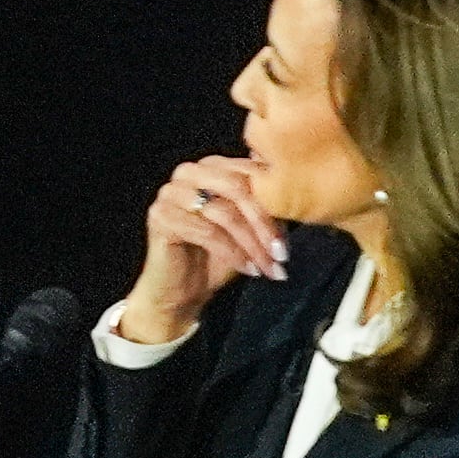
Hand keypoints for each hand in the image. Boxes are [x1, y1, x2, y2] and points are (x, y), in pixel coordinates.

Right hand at [126, 153, 284, 345]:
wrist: (182, 291)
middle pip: (237, 187)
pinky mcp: (160, 216)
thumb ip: (266, 206)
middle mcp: (188, 173)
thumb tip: (298, 191)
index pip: (250, 173)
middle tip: (281, 253)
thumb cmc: (220, 257)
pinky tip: (248, 269)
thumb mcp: (251, 228)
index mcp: (211, 166)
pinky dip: (232, 253)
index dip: (276, 205)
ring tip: (268, 267)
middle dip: (264, 223)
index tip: (290, 238)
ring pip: (223, 212)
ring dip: (252, 244)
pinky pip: (206, 232)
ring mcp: (170, 193)